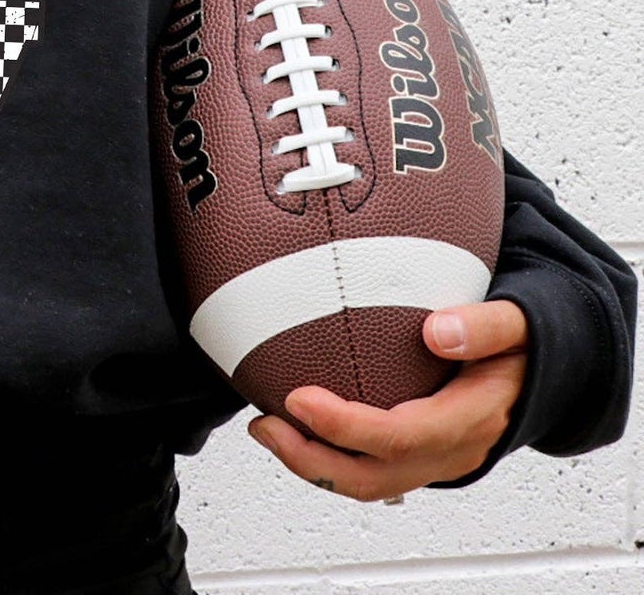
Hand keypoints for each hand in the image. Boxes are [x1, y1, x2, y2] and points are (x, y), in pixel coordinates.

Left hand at [247, 300, 528, 500]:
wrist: (543, 371)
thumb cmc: (521, 345)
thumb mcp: (517, 325)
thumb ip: (484, 326)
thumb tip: (439, 332)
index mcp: (472, 418)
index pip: (402, 436)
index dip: (346, 426)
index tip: (298, 398)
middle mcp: (451, 450)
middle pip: (375, 478)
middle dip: (312, 460)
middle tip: (265, 425)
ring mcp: (435, 460)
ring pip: (369, 484)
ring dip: (313, 464)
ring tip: (267, 429)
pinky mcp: (420, 456)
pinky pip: (372, 471)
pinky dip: (330, 458)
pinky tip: (297, 428)